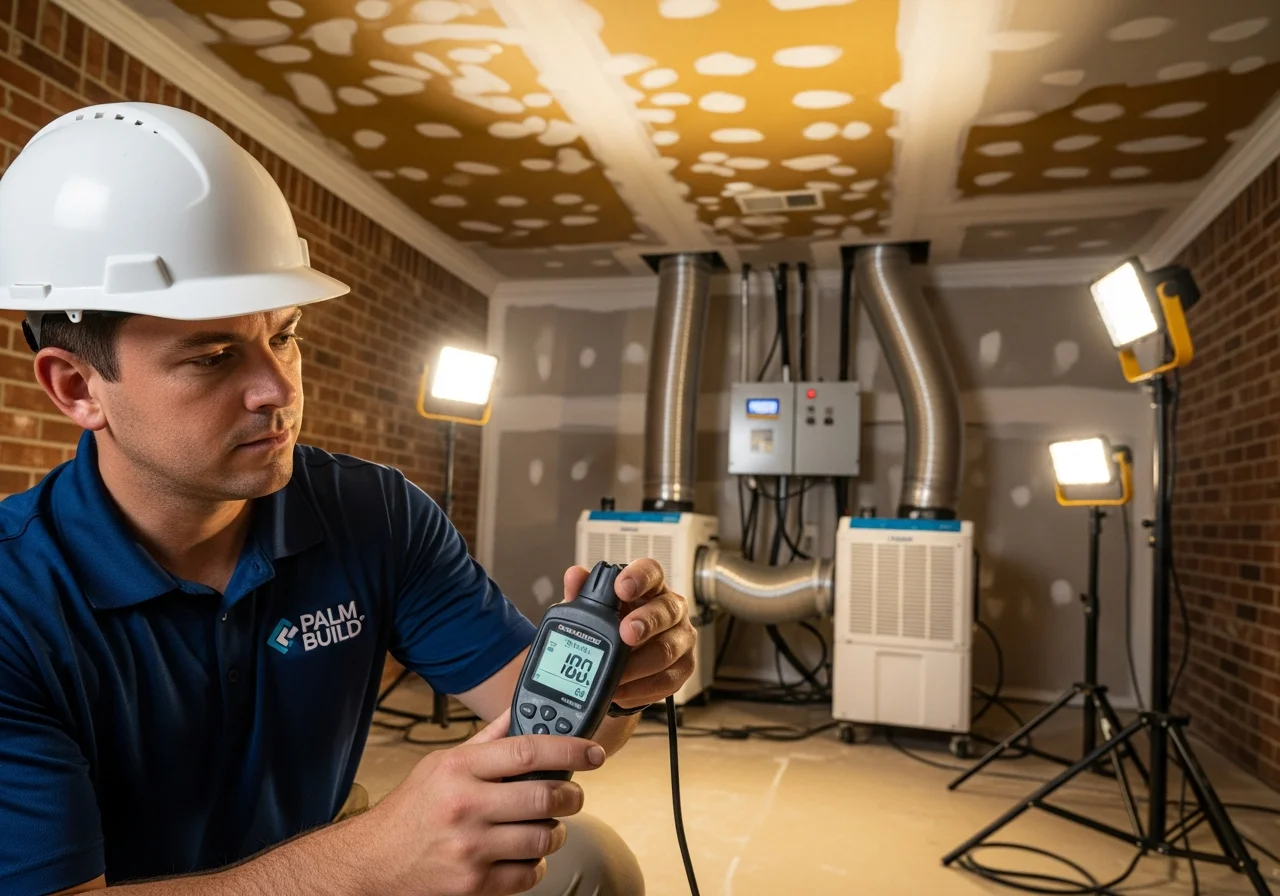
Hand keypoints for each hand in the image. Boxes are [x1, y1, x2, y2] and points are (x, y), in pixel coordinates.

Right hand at [357, 710, 605, 895]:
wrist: (371, 864)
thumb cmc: (409, 811)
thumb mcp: (440, 764)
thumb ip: (486, 740)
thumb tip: (520, 711)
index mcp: (459, 769)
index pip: (528, 750)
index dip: (570, 749)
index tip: (593, 752)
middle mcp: (465, 806)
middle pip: (544, 797)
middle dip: (572, 796)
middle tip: (573, 794)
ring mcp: (470, 848)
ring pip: (543, 838)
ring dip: (556, 832)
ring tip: (547, 826)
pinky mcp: (473, 884)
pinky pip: (529, 874)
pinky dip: (536, 864)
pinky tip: (525, 853)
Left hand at [563, 559, 695, 708]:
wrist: (625, 663)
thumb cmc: (614, 628)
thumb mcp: (594, 610)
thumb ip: (583, 593)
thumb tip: (574, 576)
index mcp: (650, 587)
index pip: (651, 571)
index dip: (639, 577)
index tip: (621, 587)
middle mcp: (672, 609)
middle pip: (667, 610)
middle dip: (646, 623)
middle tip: (624, 634)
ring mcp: (681, 638)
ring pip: (667, 650)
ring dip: (637, 665)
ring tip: (614, 675)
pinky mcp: (683, 668)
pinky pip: (666, 681)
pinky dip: (640, 689)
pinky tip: (621, 691)